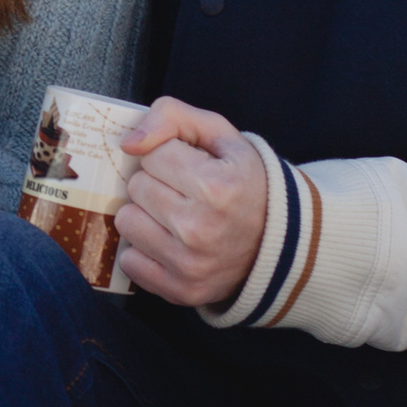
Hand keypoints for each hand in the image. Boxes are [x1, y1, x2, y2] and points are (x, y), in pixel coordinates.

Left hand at [116, 98, 268, 307]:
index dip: (168, 156)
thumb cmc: (242, 180)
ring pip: (127, 221)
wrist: (279, 241)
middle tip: (184, 192)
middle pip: (136, 187)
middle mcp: (200, 228)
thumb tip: (129, 143)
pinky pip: (129, 260)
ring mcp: (189, 264)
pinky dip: (144, 249)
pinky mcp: (180, 290)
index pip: (152, 155)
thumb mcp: (220, 134)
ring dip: (146, 215)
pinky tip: (170, 242)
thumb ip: (172, 116)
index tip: (190, 167)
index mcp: (216, 186)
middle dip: (156, 183)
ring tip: (175, 216)